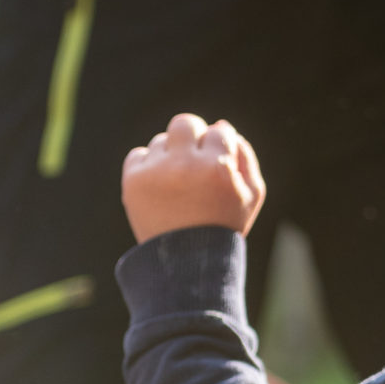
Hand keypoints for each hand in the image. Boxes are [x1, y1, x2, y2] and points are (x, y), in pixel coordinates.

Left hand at [122, 114, 266, 243]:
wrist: (185, 260)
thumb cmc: (223, 224)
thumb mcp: (251, 194)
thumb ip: (245, 155)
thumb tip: (221, 125)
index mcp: (218, 166)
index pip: (219, 131)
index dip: (220, 148)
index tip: (217, 166)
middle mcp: (185, 164)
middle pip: (185, 123)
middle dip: (191, 136)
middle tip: (193, 158)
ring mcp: (156, 172)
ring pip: (161, 141)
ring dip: (170, 156)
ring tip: (176, 184)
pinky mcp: (133, 181)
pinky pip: (138, 155)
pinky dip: (147, 166)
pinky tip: (158, 185)